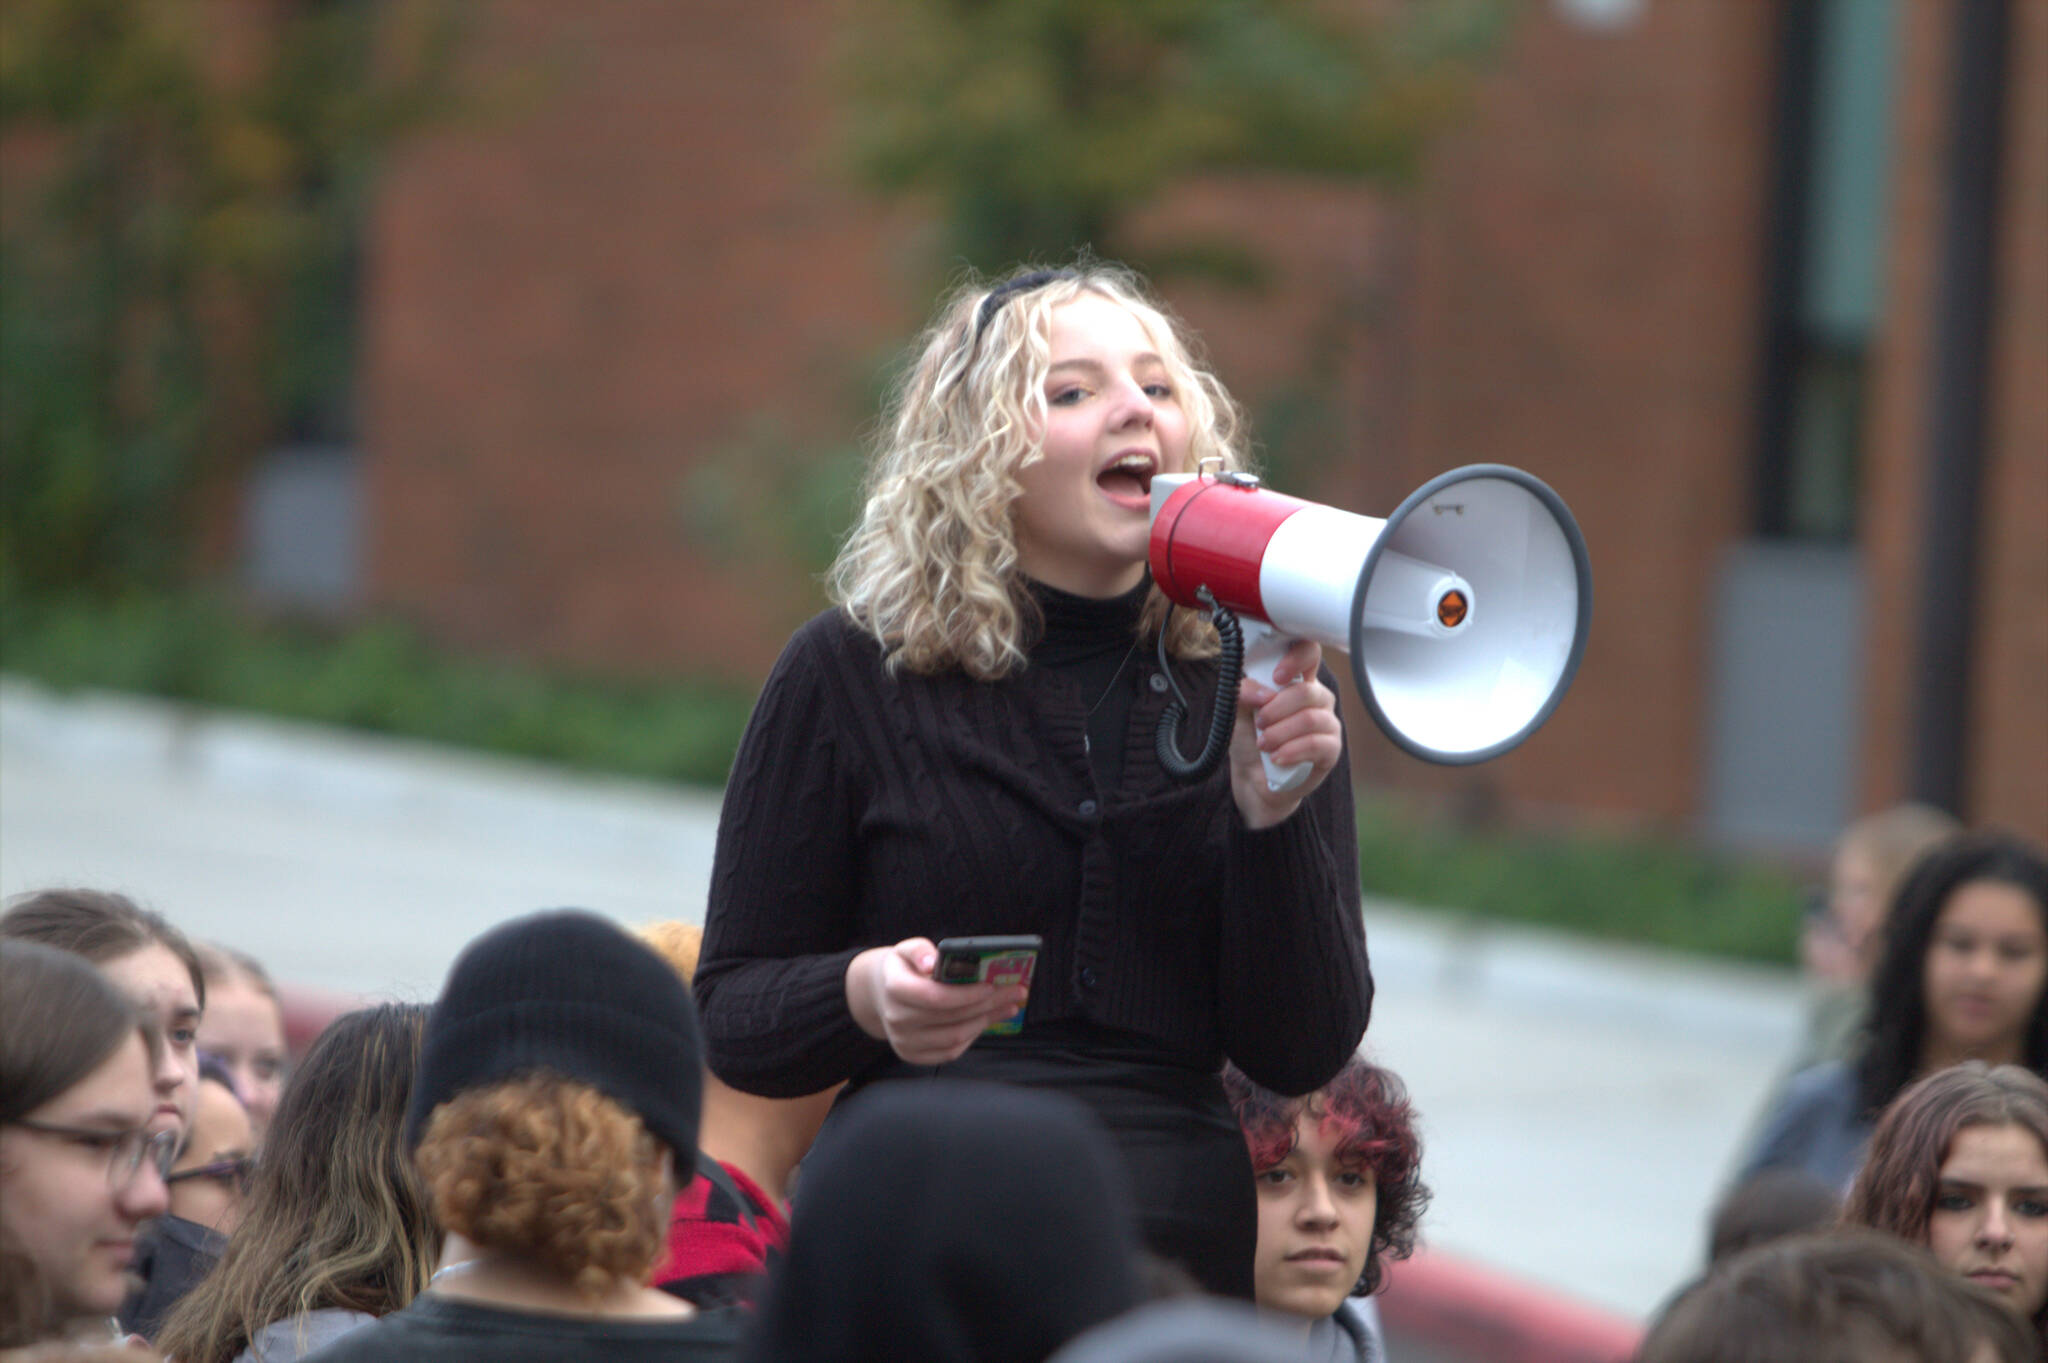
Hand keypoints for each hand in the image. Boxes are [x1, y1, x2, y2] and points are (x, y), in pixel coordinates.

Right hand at [845, 938, 1028, 1065]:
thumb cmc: (903, 968)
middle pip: (952, 1017)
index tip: (991, 985)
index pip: (935, 997)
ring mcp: (904, 1041)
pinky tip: (988, 1020)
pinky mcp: (913, 1055)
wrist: (881, 995)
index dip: (965, 994)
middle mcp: (897, 1019)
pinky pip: (950, 1051)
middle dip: (988, 1004)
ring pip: (955, 1036)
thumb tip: (933, 960)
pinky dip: (973, 1036)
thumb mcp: (906, 949)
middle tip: (1016, 992)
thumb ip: (919, 950)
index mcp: (895, 988)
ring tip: (1009, 1005)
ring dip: (987, 1021)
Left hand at [1229, 640, 1341, 829]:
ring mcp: (1327, 724)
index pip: (1309, 653)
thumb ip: (1245, 692)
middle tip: (1259, 723)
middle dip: (1276, 708)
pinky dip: (1292, 751)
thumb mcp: (1238, 711)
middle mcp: (1317, 699)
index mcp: (1297, 681)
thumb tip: (1261, 691)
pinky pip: (1316, 744)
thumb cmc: (1250, 739)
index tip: (1276, 675)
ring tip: (1264, 743)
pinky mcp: (1331, 750)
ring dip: (1280, 732)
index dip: (1296, 658)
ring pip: (1310, 718)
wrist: (1253, 779)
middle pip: (1306, 691)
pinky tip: (1277, 758)